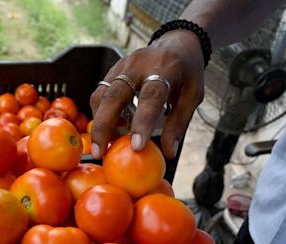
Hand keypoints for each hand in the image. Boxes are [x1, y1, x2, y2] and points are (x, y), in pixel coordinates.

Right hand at [90, 30, 204, 158]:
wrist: (176, 43)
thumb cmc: (186, 72)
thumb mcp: (192, 95)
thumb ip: (178, 123)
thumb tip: (168, 153)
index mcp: (164, 67)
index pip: (150, 95)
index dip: (142, 122)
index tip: (136, 146)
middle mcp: (138, 63)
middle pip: (114, 95)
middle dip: (103, 127)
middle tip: (100, 153)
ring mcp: (121, 65)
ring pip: (101, 96)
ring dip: (99, 123)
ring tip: (106, 145)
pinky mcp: (111, 71)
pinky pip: (100, 94)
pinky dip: (101, 114)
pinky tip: (113, 128)